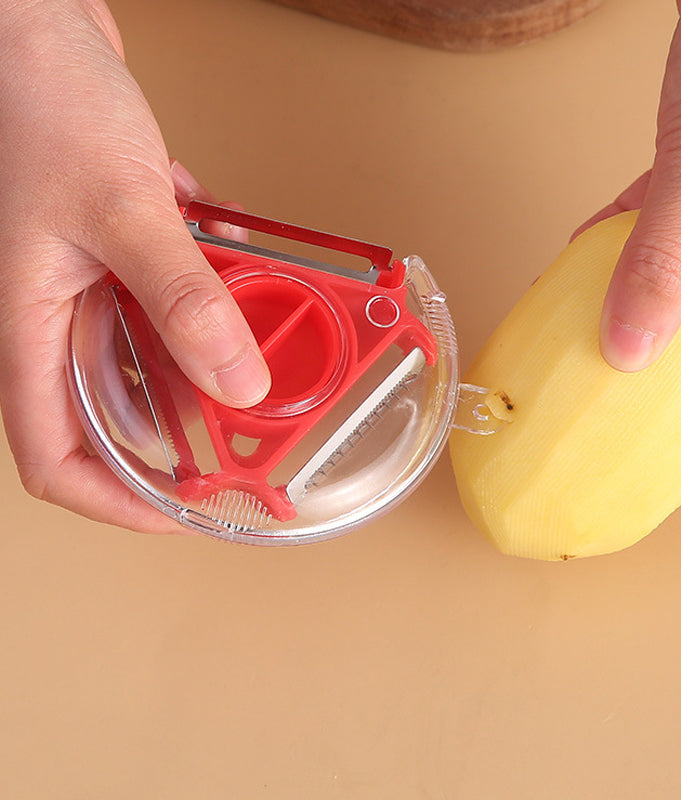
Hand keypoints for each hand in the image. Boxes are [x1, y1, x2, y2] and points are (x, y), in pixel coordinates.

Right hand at [0, 0, 269, 530]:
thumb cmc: (35, 98)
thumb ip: (182, 298)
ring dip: (212, 356)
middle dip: (185, 433)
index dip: (114, 501)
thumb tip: (236, 379)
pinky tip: (251, 273)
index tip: (179, 514)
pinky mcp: (126, 247)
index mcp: (31, 328)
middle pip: (121, 413)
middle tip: (251, 439)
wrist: (31, 22)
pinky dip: (216, 291)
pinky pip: (177, 292)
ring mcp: (94, 283)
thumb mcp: (119, 210)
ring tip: (269, 356)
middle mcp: (60, 317)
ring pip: (158, 352)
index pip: (56, 456)